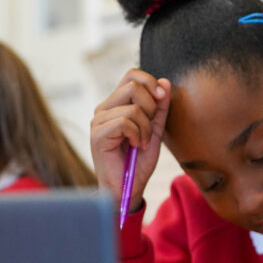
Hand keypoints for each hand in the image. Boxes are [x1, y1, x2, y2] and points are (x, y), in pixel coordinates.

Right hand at [90, 70, 170, 211]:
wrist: (127, 188)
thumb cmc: (138, 161)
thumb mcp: (155, 130)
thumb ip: (159, 108)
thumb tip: (165, 82)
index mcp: (116, 103)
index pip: (132, 74)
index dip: (150, 81)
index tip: (161, 97)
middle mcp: (104, 108)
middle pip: (133, 85)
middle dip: (151, 107)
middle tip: (149, 129)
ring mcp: (98, 120)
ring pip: (133, 107)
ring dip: (146, 128)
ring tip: (142, 143)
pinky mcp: (97, 134)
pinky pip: (125, 122)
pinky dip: (138, 135)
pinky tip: (136, 146)